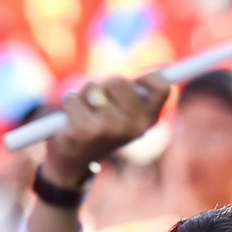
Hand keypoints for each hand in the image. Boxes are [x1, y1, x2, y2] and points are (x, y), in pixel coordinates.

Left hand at [43, 72, 170, 185]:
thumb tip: (162, 72)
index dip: (147, 78)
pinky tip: (72, 121)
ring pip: (93, 88)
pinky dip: (69, 104)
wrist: (75, 159)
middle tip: (100, 105)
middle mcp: (134, 127)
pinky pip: (72, 99)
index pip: (162, 87)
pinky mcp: (85, 131)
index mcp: (148, 120)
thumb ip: (140, 90)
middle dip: (104, 86)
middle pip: (119, 81)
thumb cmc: (101, 125)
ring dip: (84, 95)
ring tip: (85, 113)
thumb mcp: (125, 109)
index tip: (136, 84)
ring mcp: (111, 129)